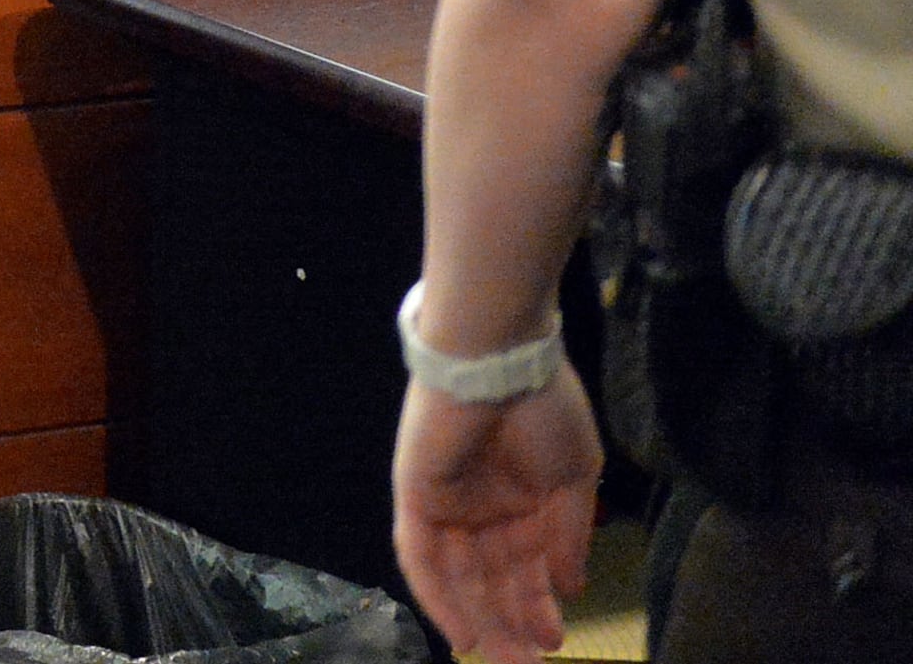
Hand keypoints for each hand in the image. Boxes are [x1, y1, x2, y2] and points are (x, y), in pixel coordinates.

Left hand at [393, 366, 601, 663]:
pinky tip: (462, 634)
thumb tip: (570, 587)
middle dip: (509, 625)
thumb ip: (569, 534)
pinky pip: (420, 557)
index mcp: (522, 500)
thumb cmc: (543, 406)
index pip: (525, 567)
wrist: (499, 358)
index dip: (538, 605)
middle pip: (490, 579)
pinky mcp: (415, 496)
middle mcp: (482, 506)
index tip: (555, 641)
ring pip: (458, 577)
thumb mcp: (576, 476)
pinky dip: (438, 596)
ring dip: (479, 620)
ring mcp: (446, 502)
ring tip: (503, 660)